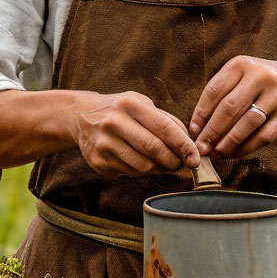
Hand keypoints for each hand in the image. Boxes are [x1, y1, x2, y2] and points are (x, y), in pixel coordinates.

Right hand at [71, 91, 200, 177]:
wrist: (81, 115)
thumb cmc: (121, 110)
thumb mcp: (142, 104)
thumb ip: (167, 121)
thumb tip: (189, 144)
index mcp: (131, 104)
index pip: (164, 129)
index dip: (184, 146)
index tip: (195, 158)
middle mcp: (114, 122)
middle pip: (154, 150)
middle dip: (173, 161)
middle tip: (181, 164)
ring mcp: (104, 143)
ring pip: (143, 166)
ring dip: (159, 168)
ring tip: (161, 162)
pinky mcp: (98, 162)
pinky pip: (130, 173)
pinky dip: (141, 171)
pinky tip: (138, 160)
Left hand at [189, 56, 276, 158]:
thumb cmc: (264, 83)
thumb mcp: (244, 77)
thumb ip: (223, 96)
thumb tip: (199, 128)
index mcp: (242, 65)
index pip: (214, 91)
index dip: (201, 114)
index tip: (194, 131)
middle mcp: (260, 75)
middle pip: (228, 108)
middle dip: (212, 132)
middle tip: (202, 148)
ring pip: (246, 123)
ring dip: (229, 142)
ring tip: (218, 153)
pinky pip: (265, 135)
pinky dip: (248, 147)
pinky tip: (237, 153)